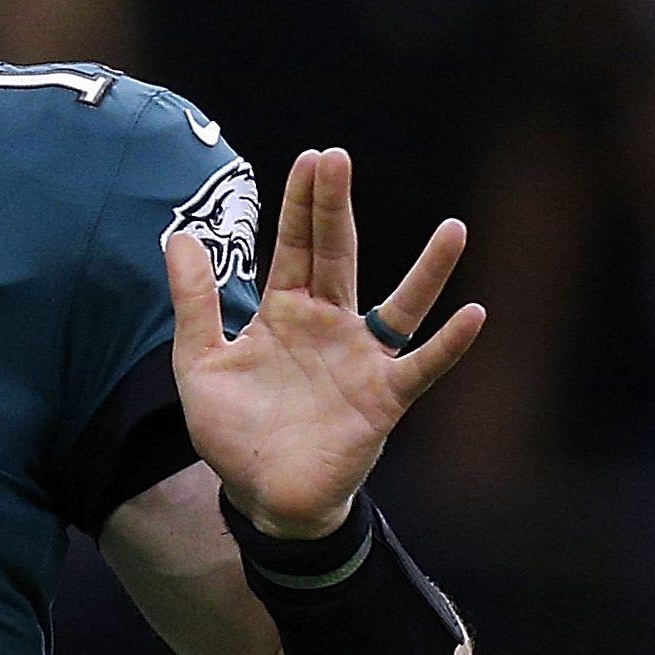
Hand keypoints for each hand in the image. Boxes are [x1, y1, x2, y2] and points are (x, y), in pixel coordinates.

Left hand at [164, 147, 485, 538]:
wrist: (261, 497)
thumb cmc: (234, 431)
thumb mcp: (199, 362)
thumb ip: (193, 303)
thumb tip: (180, 237)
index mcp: (284, 313)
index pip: (294, 246)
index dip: (300, 204)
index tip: (310, 158)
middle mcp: (328, 326)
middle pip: (336, 255)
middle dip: (335, 207)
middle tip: (338, 157)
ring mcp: (360, 360)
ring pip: (400, 305)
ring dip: (428, 270)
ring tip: (454, 229)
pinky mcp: (383, 399)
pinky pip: (422, 367)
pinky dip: (449, 344)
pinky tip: (474, 314)